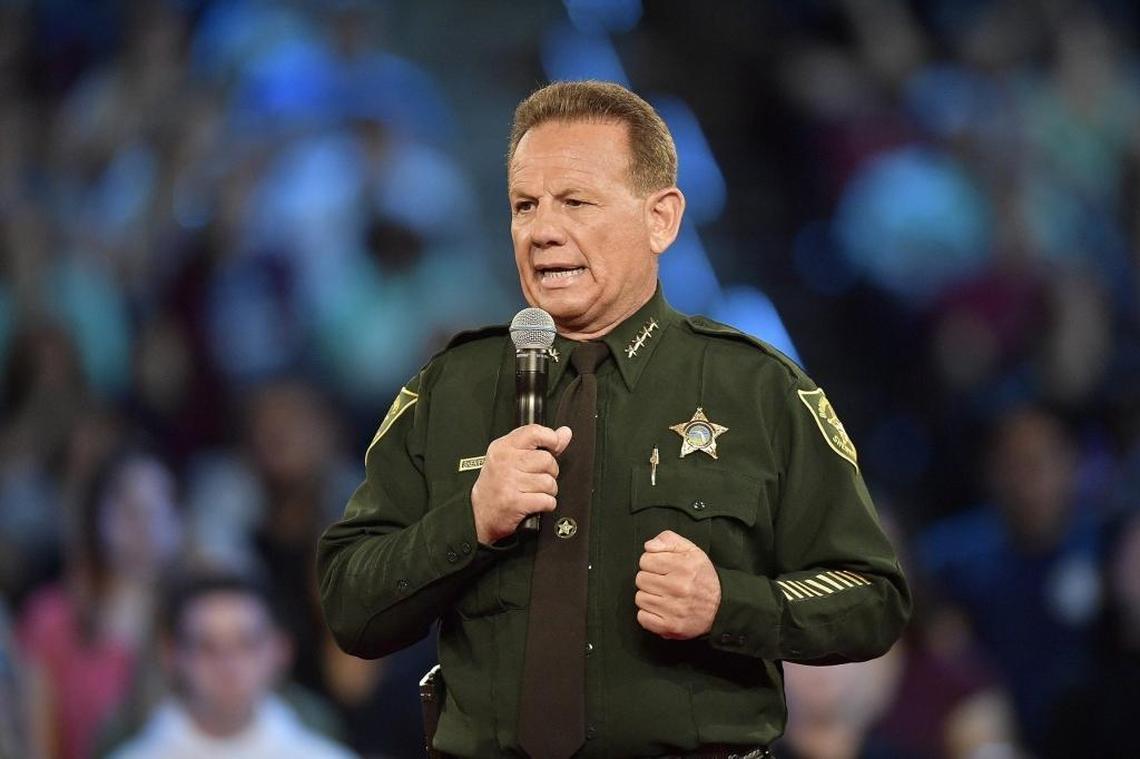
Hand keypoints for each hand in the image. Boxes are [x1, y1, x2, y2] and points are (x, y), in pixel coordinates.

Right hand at [471, 424, 571, 544]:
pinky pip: (547, 500)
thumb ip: (541, 444)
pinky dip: (546, 505)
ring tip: (533, 492)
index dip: (551, 439)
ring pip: (549, 482)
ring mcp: (509, 482)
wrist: (480, 514)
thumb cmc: (498, 484)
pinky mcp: (514, 502)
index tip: (552, 448)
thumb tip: (565, 433)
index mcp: (503, 447)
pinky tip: (534, 503)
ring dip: (548, 491)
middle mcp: (505, 462)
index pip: (534, 432)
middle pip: (547, 460)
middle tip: (537, 478)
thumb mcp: (513, 458)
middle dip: (550, 472)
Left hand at [635, 530, 721, 638]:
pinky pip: (642, 618)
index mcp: (684, 566)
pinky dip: (648, 615)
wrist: (721, 607)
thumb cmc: (702, 577)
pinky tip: (661, 609)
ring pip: (640, 598)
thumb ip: (668, 540)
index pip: (646, 559)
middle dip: (650, 579)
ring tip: (664, 596)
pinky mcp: (670, 626)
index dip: (652, 562)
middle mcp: (679, 587)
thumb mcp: (691, 550)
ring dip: (649, 596)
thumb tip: (649, 546)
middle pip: (640, 579)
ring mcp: (674, 609)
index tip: (662, 567)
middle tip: (664, 582)